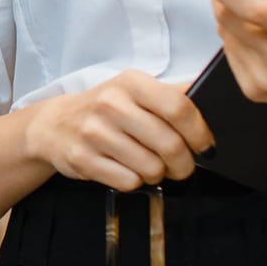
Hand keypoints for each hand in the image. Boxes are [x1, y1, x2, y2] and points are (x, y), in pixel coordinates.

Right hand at [21, 70, 213, 190]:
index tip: (205, 146)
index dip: (200, 133)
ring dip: (158, 174)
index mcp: (131, 83)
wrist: (53, 125)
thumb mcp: (134, 91)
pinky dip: (135, 182)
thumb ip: (171, 95)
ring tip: (149, 166)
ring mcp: (94, 133)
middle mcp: (111, 104)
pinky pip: (129, 182)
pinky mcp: (82, 159)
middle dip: (184, 164)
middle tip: (181, 166)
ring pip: (151, 168)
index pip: (179, 108)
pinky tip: (127, 170)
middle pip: (170, 144)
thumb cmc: (105, 109)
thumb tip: (212, 97)